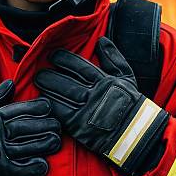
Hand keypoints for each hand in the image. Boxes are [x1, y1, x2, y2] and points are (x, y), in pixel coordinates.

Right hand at [0, 80, 60, 175]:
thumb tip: (11, 83)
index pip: (19, 110)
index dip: (36, 108)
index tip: (49, 106)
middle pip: (27, 127)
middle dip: (45, 125)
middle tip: (58, 125)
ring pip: (28, 147)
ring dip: (44, 144)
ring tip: (56, 141)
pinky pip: (20, 169)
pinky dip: (33, 168)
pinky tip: (44, 165)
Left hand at [35, 37, 168, 175]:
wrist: (137, 135)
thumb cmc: (131, 104)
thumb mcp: (127, 78)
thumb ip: (114, 58)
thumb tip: (102, 40)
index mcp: (105, 81)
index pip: (79, 66)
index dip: (63, 59)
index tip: (53, 55)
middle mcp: (94, 94)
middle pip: (66, 81)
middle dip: (50, 74)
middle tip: (39, 70)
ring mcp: (86, 112)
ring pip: (61, 96)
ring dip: (47, 88)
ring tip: (38, 82)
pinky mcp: (79, 127)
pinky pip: (60, 114)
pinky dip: (50, 106)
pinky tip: (42, 100)